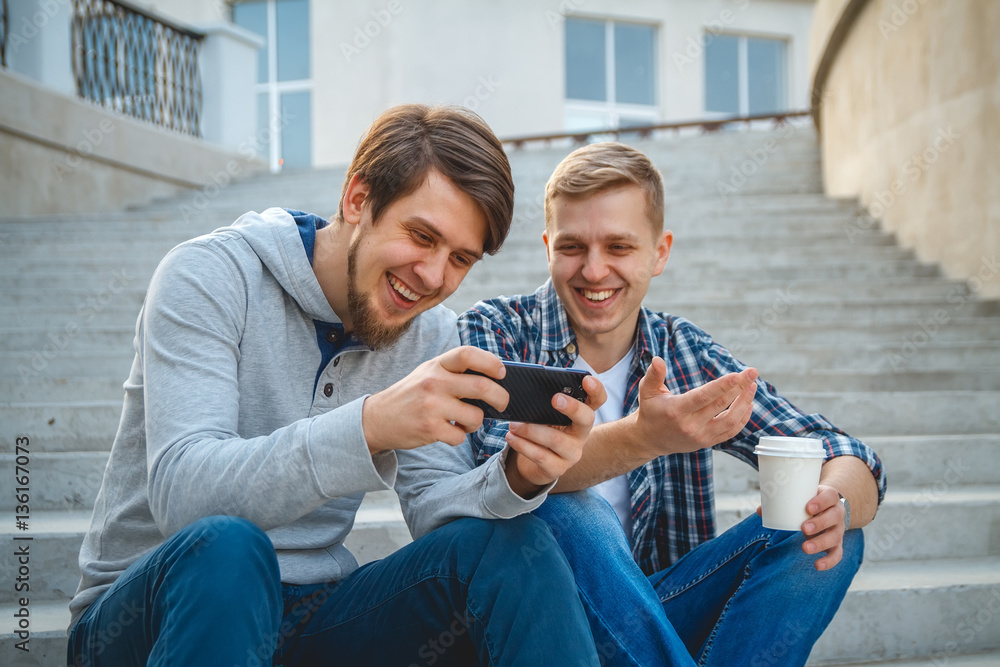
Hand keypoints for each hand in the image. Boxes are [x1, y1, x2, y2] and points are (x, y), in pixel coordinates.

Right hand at [362, 346, 508, 453]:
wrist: (378, 418)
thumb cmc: (412, 394)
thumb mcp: (429, 373)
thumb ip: (455, 371)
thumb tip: (495, 377)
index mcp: (437, 365)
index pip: (468, 354)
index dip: (491, 362)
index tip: (502, 372)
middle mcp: (434, 382)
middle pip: (482, 387)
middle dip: (501, 398)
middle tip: (502, 403)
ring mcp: (432, 406)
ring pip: (476, 416)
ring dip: (477, 422)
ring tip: (465, 421)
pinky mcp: (429, 428)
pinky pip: (461, 436)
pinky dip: (460, 436)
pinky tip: (449, 431)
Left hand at [502, 375, 605, 497]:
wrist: (534, 464)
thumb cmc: (542, 430)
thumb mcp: (545, 415)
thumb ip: (543, 401)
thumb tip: (528, 386)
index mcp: (580, 415)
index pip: (597, 400)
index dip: (596, 390)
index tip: (586, 380)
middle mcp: (581, 434)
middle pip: (587, 419)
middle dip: (573, 408)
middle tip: (554, 399)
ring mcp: (572, 453)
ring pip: (557, 440)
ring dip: (532, 430)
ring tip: (513, 424)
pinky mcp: (558, 469)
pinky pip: (541, 456)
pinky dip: (523, 445)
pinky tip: (511, 437)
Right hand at [634, 357, 757, 455]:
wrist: (650, 440)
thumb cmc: (651, 410)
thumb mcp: (647, 391)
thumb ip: (653, 375)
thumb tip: (658, 359)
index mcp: (676, 411)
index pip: (703, 397)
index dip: (722, 386)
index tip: (738, 375)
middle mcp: (690, 426)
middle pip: (720, 405)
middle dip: (739, 388)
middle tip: (752, 372)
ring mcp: (701, 436)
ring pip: (730, 421)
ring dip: (744, 403)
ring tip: (752, 386)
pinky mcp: (707, 442)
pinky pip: (730, 431)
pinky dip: (743, 418)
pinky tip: (748, 403)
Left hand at [755, 484, 847, 570]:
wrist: (828, 508)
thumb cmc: (810, 501)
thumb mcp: (801, 497)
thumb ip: (782, 501)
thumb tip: (760, 511)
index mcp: (829, 497)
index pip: (830, 496)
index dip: (821, 502)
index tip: (807, 508)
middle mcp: (837, 513)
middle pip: (834, 517)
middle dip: (820, 523)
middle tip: (803, 528)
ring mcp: (838, 529)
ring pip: (835, 537)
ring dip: (821, 543)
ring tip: (805, 548)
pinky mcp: (837, 544)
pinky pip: (837, 554)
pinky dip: (829, 561)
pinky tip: (817, 565)